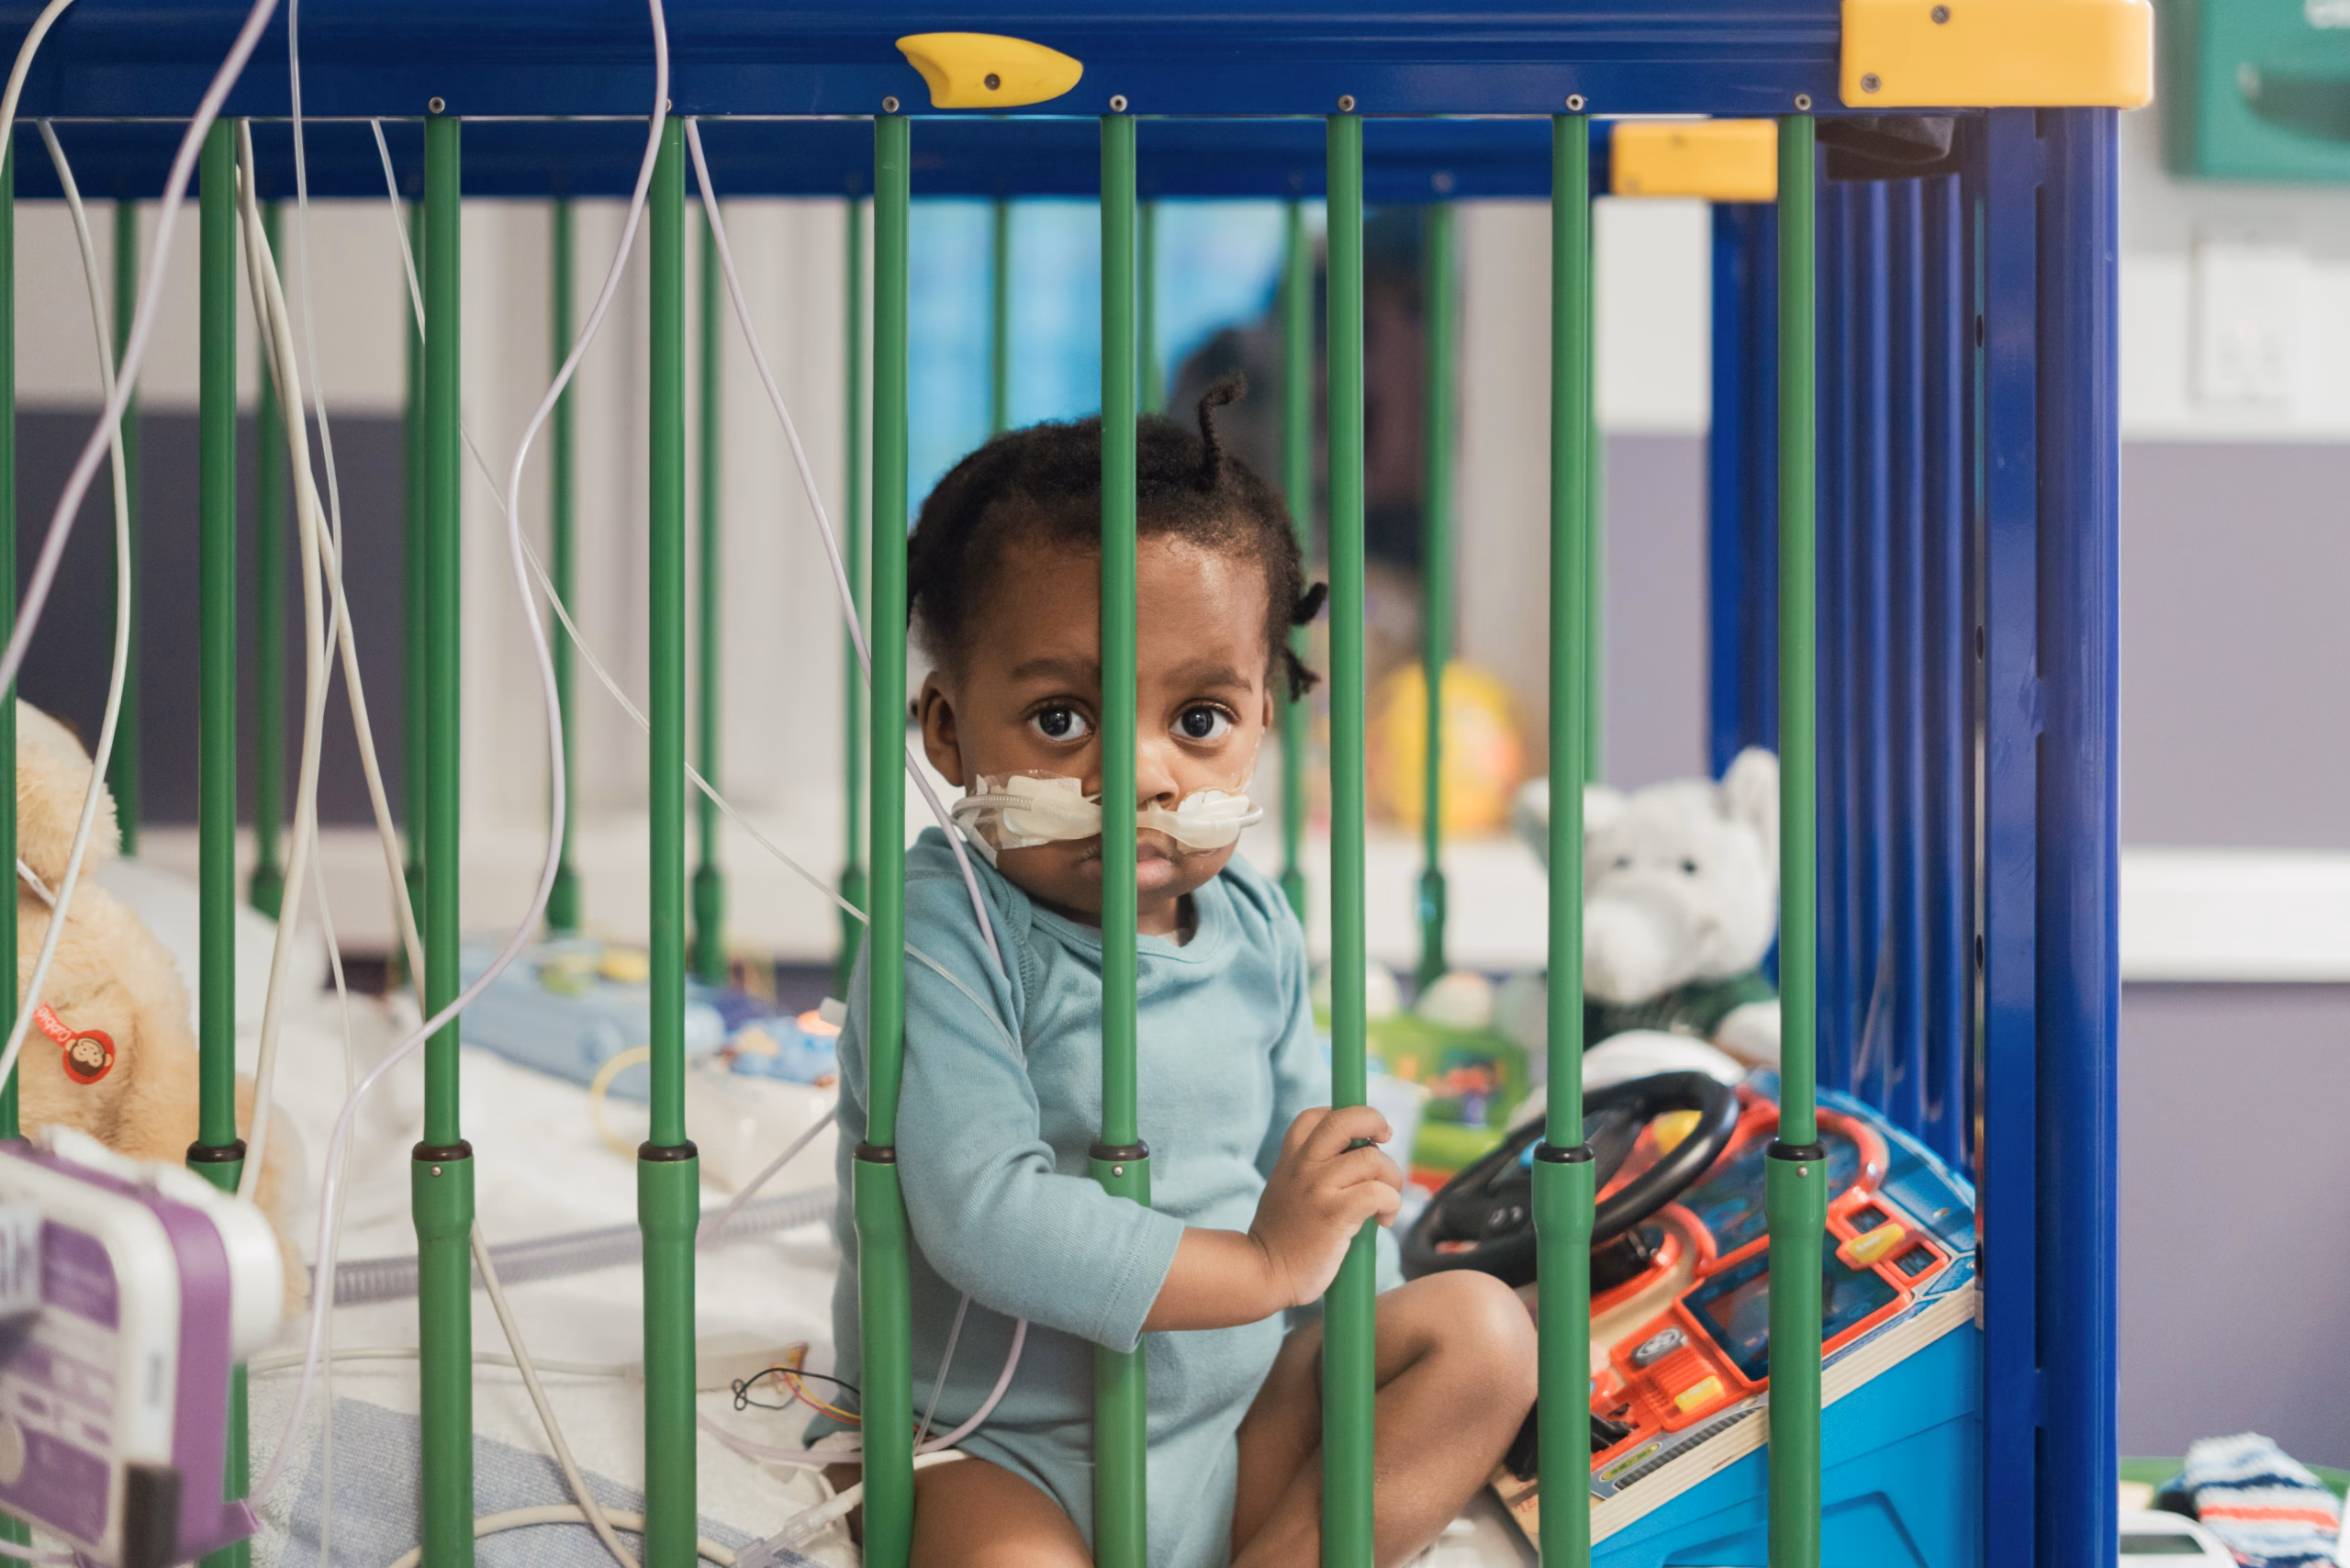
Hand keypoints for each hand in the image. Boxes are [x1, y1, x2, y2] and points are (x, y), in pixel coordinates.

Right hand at [1248, 1105, 1404, 1308]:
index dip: (1345, 1115)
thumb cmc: (1283, 1236)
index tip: (1361, 1136)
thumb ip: (1311, 1169)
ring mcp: (1318, 1187)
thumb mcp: (1287, 1188)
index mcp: (1290, 1157)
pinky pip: (1378, 1192)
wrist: (1264, 1272)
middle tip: (1385, 1139)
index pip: (1318, 1115)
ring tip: (1385, 1203)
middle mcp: (1304, 1165)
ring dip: (1392, 1178)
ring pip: (1372, 1159)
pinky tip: (1384, 1220)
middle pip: (1346, 1119)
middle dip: (1374, 1120)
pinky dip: (1391, 1203)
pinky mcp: (1335, 1213)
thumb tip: (1359, 1156)